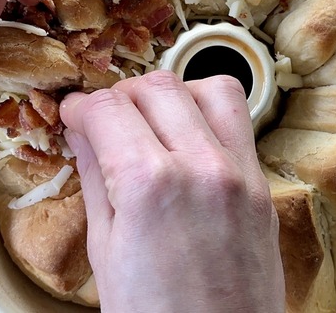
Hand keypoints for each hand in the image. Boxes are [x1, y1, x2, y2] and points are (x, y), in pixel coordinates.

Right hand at [60, 71, 283, 311]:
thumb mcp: (105, 249)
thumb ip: (96, 178)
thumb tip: (84, 134)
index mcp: (148, 184)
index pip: (108, 109)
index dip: (81, 105)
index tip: (73, 113)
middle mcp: (201, 166)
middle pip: (156, 86)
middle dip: (121, 94)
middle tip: (105, 120)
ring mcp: (241, 174)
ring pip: (209, 87)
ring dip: (173, 93)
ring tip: (151, 122)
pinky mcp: (263, 187)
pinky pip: (239, 123)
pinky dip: (208, 116)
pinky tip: (186, 142)